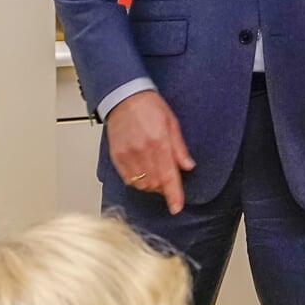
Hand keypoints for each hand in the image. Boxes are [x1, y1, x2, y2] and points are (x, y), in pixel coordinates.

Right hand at [106, 90, 195, 213]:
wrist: (124, 97)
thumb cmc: (149, 106)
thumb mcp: (172, 124)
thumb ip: (179, 149)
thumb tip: (188, 167)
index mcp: (159, 143)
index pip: (169, 176)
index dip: (173, 195)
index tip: (176, 207)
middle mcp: (142, 151)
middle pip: (155, 183)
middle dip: (164, 188)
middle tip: (169, 182)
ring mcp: (127, 155)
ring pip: (141, 184)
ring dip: (151, 186)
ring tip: (157, 176)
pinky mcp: (116, 156)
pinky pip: (127, 179)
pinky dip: (137, 182)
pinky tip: (143, 174)